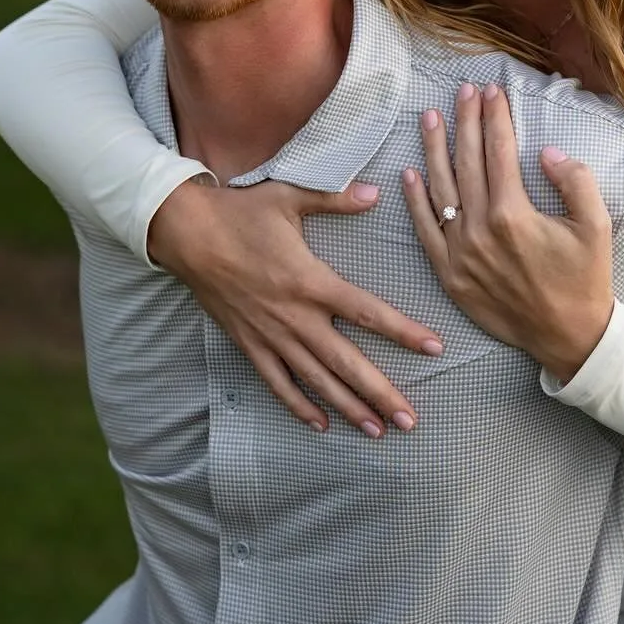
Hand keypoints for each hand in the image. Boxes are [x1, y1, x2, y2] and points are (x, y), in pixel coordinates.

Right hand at [147, 176, 444, 437]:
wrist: (187, 234)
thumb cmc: (241, 212)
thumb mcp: (290, 197)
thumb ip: (335, 199)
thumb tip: (375, 192)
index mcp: (311, 281)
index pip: (368, 312)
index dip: (404, 331)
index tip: (436, 348)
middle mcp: (295, 317)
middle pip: (347, 363)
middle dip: (380, 394)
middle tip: (410, 421)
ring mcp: (271, 336)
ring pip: (317, 381)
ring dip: (348, 408)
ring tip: (376, 431)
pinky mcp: (249, 345)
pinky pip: (278, 384)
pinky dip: (299, 406)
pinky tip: (320, 425)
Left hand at [402, 81, 614, 383]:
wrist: (569, 338)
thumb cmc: (585, 279)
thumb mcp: (598, 226)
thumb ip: (576, 182)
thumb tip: (548, 152)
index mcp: (514, 214)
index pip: (499, 150)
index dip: (495, 116)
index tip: (494, 90)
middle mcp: (480, 230)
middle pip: (467, 161)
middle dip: (465, 120)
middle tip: (463, 91)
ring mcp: (460, 253)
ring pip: (440, 189)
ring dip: (434, 149)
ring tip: (430, 117)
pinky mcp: (450, 275)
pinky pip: (426, 230)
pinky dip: (415, 201)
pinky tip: (410, 173)